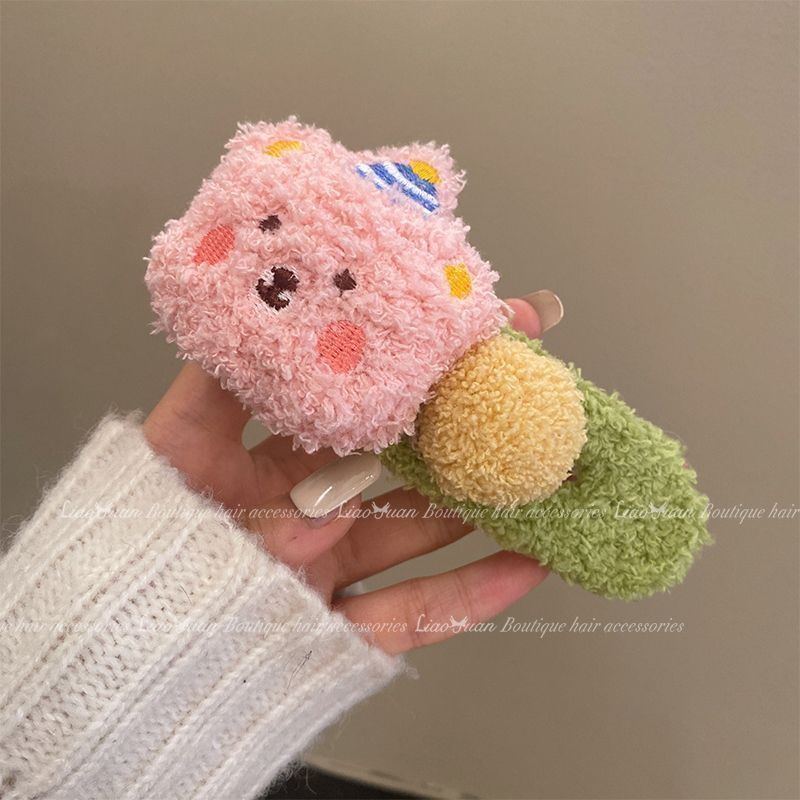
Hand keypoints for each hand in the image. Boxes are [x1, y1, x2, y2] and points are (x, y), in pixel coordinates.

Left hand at [143, 294, 558, 654]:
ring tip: (534, 462)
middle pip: (382, 461)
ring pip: (412, 531)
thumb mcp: (164, 484)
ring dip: (476, 501)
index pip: (316, 395)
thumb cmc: (130, 575)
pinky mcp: (342, 634)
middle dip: (445, 420)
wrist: (120, 687)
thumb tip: (316, 483)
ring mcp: (322, 575)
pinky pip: (415, 613)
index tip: (423, 318)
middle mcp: (286, 514)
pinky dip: (471, 593)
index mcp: (237, 466)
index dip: (372, 353)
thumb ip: (226, 452)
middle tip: (507, 379)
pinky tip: (527, 563)